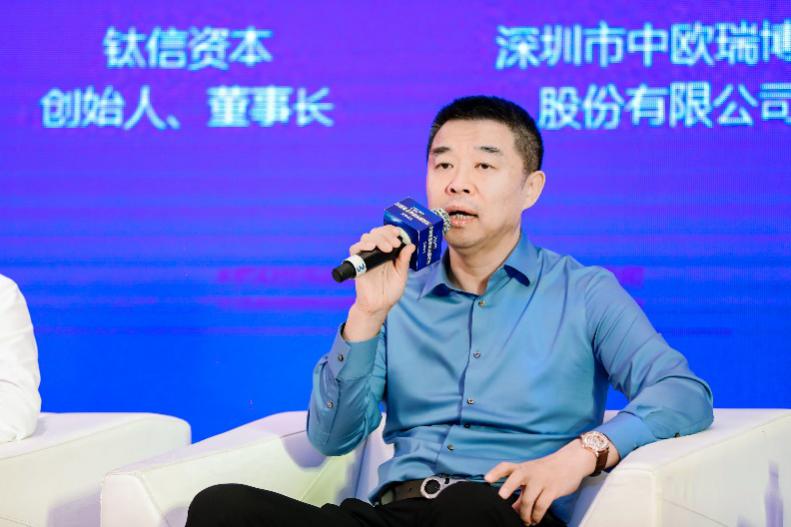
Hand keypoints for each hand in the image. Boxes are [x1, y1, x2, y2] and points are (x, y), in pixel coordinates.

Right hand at [342, 226, 414, 341]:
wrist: (379, 306)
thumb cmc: (390, 292)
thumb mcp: (401, 275)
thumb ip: (404, 260)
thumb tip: (411, 245)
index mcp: (387, 253)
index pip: (386, 234)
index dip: (390, 230)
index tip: (398, 232)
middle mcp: (376, 253)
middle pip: (376, 233)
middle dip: (386, 234)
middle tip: (394, 244)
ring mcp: (367, 257)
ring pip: (366, 238)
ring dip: (377, 238)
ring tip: (387, 248)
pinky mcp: (358, 264)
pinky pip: (355, 249)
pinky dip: (362, 245)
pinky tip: (371, 247)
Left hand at [484, 440, 595, 524]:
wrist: (570, 462)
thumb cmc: (547, 471)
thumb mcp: (532, 479)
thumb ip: (520, 493)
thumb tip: (513, 510)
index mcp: (522, 468)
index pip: (506, 467)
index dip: (495, 473)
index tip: (486, 479)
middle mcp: (529, 472)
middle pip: (515, 477)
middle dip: (508, 487)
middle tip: (501, 497)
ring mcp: (541, 480)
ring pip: (528, 499)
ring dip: (525, 514)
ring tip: (525, 522)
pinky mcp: (553, 489)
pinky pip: (541, 505)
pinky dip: (536, 516)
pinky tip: (535, 520)